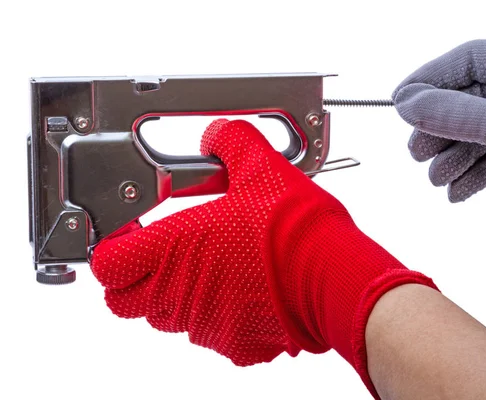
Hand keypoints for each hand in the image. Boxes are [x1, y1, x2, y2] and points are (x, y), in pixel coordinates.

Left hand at [90, 119, 435, 397]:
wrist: (335, 275)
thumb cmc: (296, 230)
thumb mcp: (262, 167)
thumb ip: (231, 142)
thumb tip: (220, 134)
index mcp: (175, 248)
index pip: (108, 262)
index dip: (112, 246)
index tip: (129, 233)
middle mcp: (181, 291)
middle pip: (124, 299)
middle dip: (133, 277)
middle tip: (158, 254)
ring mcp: (206, 322)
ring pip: (165, 317)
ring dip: (174, 294)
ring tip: (206, 266)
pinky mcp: (235, 344)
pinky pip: (208, 332)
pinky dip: (213, 312)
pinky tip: (240, 288)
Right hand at [392, 39, 485, 234]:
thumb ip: (462, 116)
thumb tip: (409, 103)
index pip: (470, 59)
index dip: (430, 80)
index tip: (398, 103)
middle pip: (469, 99)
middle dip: (441, 128)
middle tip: (415, 152)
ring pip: (478, 130)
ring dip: (453, 156)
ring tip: (437, 179)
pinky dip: (473, 173)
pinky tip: (458, 192)